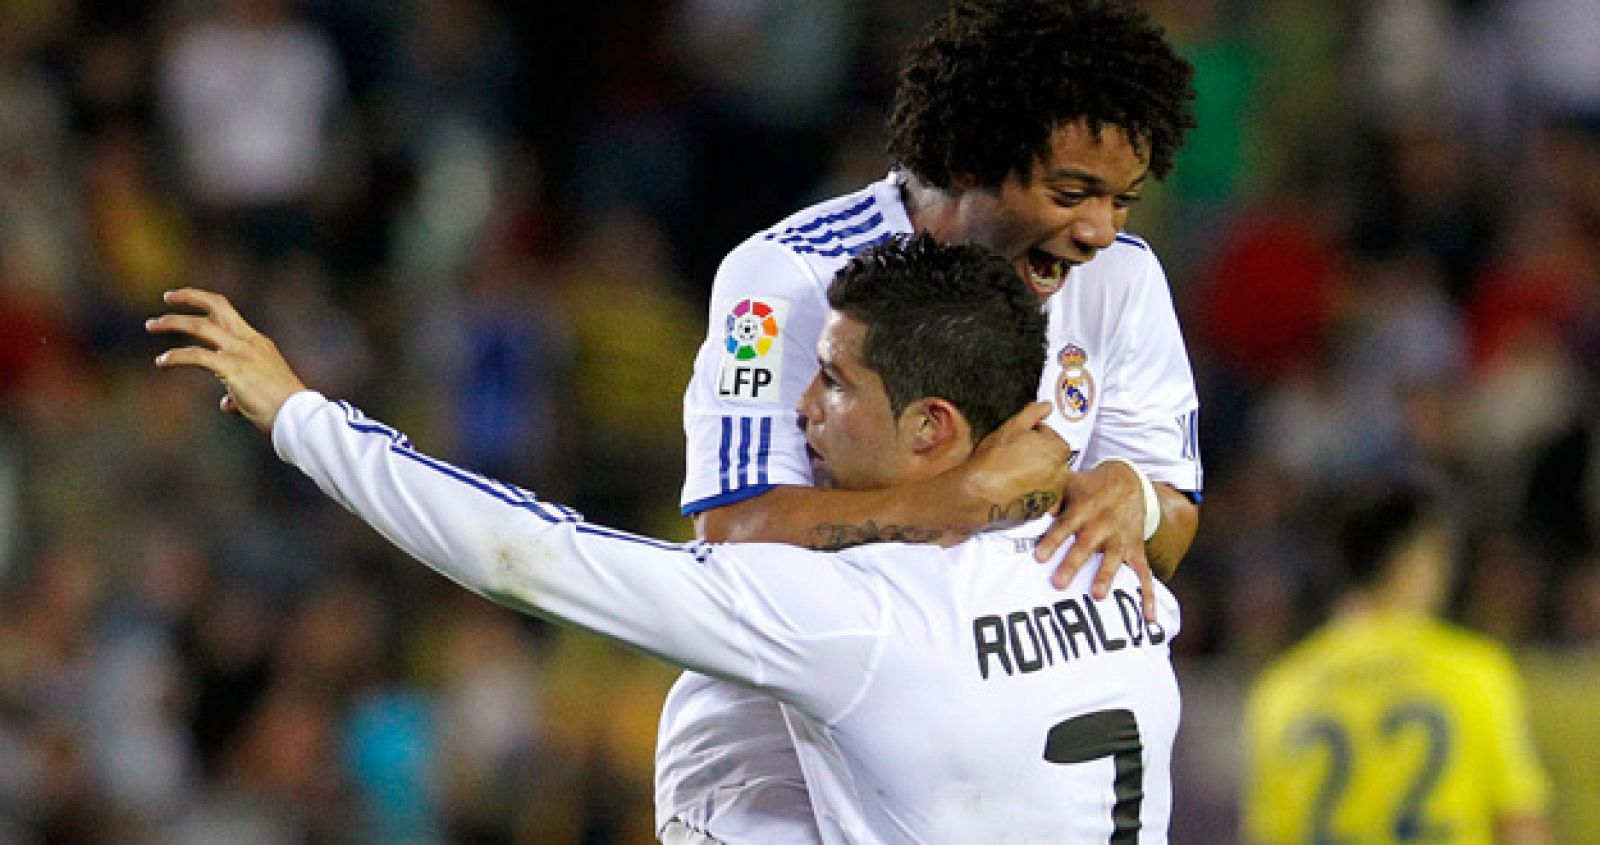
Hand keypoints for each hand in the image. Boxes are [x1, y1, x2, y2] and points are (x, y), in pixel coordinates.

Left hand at [146, 288, 306, 431]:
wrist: (297, 414)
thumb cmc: (283, 408)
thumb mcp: (259, 392)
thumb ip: (239, 393)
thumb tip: (226, 404)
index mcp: (257, 343)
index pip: (229, 314)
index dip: (206, 305)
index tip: (186, 302)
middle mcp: (249, 341)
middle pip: (217, 305)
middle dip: (190, 296)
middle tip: (167, 296)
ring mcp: (241, 352)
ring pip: (200, 326)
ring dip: (172, 322)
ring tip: (151, 324)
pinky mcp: (232, 367)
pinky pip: (196, 355)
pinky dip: (176, 356)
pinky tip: (162, 361)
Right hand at [963, 402, 1074, 524]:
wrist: (978, 492)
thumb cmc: (994, 459)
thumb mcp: (1012, 426)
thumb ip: (1033, 413)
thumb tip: (1047, 406)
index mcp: (1059, 450)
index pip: (1052, 437)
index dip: (1034, 436)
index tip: (1020, 440)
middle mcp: (1062, 473)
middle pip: (1052, 459)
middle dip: (1038, 456)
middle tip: (1015, 456)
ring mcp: (1053, 494)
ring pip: (1047, 479)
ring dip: (1036, 475)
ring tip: (1012, 473)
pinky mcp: (1041, 511)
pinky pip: (1040, 498)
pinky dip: (1031, 493)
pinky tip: (1014, 489)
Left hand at [1035, 460, 1155, 620]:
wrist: (1128, 481)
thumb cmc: (1088, 488)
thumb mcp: (1069, 486)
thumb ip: (1049, 500)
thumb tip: (1021, 511)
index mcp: (1082, 510)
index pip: (1064, 526)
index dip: (1052, 541)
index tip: (1038, 557)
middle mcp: (1102, 525)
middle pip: (1085, 545)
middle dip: (1073, 564)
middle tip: (1058, 584)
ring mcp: (1120, 539)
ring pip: (1113, 559)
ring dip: (1106, 577)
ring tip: (1098, 596)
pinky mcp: (1136, 550)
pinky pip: (1144, 574)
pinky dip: (1147, 596)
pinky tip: (1148, 618)